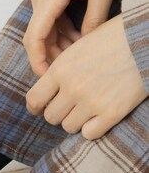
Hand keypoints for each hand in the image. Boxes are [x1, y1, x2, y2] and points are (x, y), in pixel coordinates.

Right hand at [24, 0, 121, 75]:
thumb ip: (94, 18)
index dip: (38, 62)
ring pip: (44, 27)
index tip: (47, 79)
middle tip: (71, 71)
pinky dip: (60, 28)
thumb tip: (86, 45)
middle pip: (38, 36)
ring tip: (80, 53)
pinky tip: (78, 34)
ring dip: (59, 42)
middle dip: (52, 56)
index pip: (34, 39)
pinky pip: (49, 14)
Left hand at [25, 15, 147, 139]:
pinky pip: (88, 134)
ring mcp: (92, 102)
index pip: (34, 99)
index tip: (40, 108)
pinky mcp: (112, 113)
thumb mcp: (80, 46)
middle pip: (51, 116)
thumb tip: (47, 92)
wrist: (148, 39)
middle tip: (71, 104)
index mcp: (61, 69)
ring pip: (68, 127)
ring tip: (88, 107)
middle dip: (59, 112)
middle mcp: (73, 87)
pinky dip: (92, 128)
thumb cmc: (115, 38)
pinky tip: (99, 116)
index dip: (36, 107)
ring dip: (76, 120)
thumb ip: (61, 70)